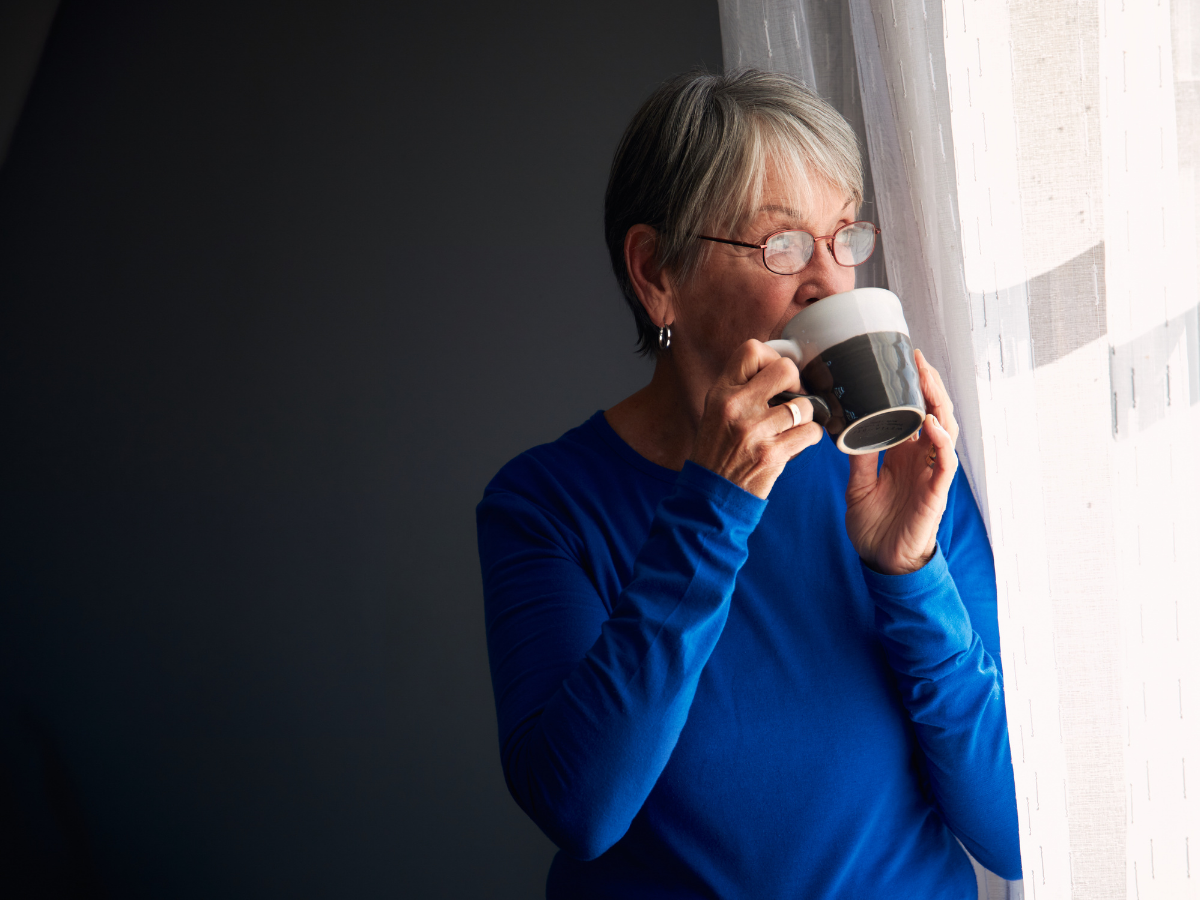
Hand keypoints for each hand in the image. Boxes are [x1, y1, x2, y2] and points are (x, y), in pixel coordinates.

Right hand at [689, 340, 824, 498]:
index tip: (775, 377)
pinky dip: (810, 437)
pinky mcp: (772, 453)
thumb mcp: (716, 411)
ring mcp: (755, 430)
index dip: (772, 358)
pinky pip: (811, 432)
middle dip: (796, 384)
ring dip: (805, 416)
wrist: (711, 494)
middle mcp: (736, 406)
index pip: (752, 350)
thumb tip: (780, 368)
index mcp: (721, 392)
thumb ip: (741, 388)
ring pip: (804, 404)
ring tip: (791, 427)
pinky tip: (795, 443)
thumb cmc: (717, 452)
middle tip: (791, 399)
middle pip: (785, 369)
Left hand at [844, 349, 959, 574]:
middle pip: (934, 413)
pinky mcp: (936, 493)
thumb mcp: (858, 484)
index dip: (913, 389)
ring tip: (926, 380)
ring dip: (937, 404)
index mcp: (903, 455)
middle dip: (928, 386)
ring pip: (945, 431)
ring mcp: (930, 474)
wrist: (880, 561)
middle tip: (918, 359)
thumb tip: (847, 428)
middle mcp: (921, 460)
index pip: (913, 413)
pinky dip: (940, 441)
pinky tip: (930, 423)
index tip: (903, 361)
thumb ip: (859, 457)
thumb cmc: (874, 525)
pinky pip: (944, 462)